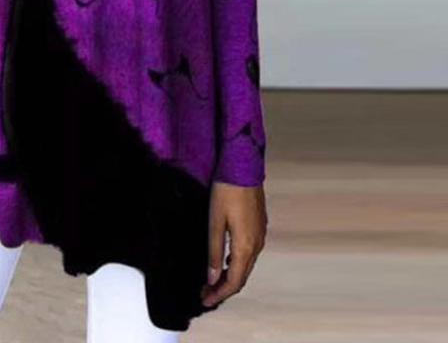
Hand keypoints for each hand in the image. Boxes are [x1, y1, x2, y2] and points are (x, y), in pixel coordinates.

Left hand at [201, 181, 266, 307]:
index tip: (204, 299)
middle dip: (223, 288)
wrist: (243, 166)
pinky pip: (249, 253)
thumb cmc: (226, 191)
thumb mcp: (215, 221)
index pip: (234, 281)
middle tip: (205, 293)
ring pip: (246, 265)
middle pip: (242, 276)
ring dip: (230, 276)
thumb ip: (214, 251)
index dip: (220, 294)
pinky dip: (236, 263)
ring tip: (212, 280)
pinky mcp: (259, 226)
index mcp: (245, 245)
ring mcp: (260, 234)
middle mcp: (257, 244)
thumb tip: (212, 277)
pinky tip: (225, 261)